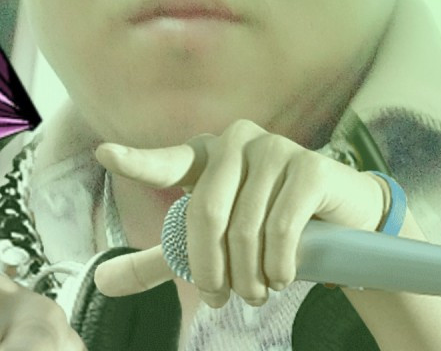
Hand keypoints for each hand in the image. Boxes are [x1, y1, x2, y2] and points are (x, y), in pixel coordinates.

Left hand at [93, 118, 384, 308]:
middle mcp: (238, 141)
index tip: (104, 154)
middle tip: (221, 299)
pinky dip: (278, 264)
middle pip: (205, 213)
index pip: (169, 162)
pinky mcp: (309, 166)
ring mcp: (276, 148)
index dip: (137, 161)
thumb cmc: (266, 228)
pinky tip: (283, 274)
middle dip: (211, 269)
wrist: (341, 224)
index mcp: (209, 154)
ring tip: (258, 289)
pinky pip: (280, 227)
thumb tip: (100, 279)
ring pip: (244, 227)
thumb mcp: (210, 245)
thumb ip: (161, 259)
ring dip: (248, 275)